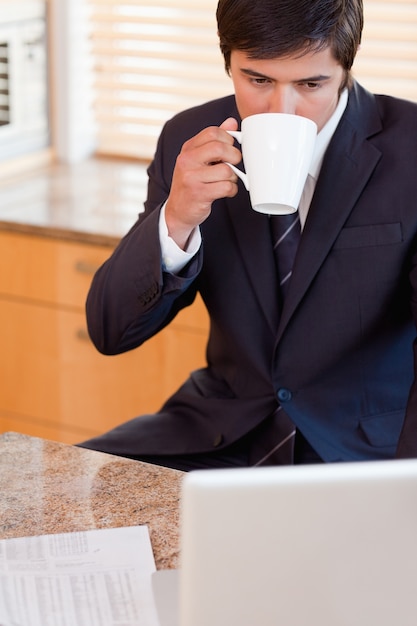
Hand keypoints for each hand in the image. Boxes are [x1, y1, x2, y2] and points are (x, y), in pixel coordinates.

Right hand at [165, 117, 240, 248]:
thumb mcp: (198, 159)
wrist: (178, 210)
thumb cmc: (192, 183)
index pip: (213, 132)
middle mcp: (187, 161)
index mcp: (188, 149)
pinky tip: (225, 191)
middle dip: (234, 156)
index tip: (230, 149)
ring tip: (227, 181)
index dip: (228, 139)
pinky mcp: (199, 194)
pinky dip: (231, 190)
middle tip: (234, 164)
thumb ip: (214, 141)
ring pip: (226, 170)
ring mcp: (191, 177)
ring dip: (233, 177)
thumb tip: (232, 123)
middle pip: (220, 148)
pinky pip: (226, 187)